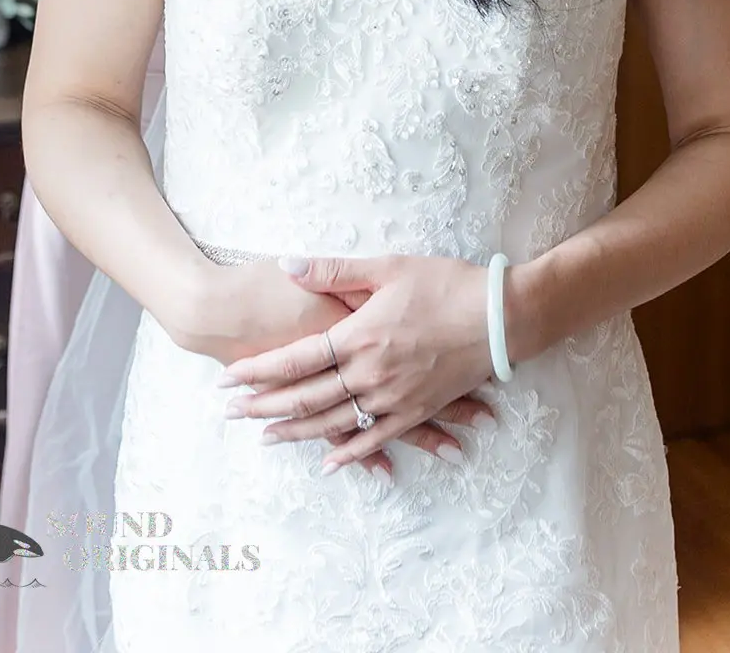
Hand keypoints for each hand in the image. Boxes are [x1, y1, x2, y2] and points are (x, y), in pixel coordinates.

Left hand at [214, 254, 494, 474]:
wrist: (501, 318)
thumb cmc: (445, 284)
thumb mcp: (388, 268)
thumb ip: (334, 271)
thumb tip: (288, 265)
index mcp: (359, 335)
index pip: (295, 360)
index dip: (258, 370)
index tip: (228, 377)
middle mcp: (370, 373)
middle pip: (306, 397)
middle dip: (264, 406)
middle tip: (231, 412)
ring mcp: (393, 398)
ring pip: (333, 423)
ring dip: (296, 432)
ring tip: (265, 437)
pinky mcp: (415, 411)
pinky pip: (375, 440)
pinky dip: (349, 454)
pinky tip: (327, 464)